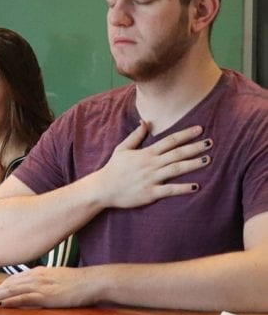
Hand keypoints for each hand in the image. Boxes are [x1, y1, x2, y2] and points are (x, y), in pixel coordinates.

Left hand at [0, 266, 93, 307]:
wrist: (92, 281)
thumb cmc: (77, 282)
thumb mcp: (56, 278)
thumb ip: (43, 281)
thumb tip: (34, 288)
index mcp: (38, 272)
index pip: (13, 279)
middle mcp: (36, 276)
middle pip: (8, 284)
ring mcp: (40, 285)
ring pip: (12, 290)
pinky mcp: (46, 295)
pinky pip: (24, 298)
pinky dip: (10, 300)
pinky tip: (1, 304)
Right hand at [96, 121, 211, 208]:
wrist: (102, 189)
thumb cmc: (113, 169)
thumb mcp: (122, 149)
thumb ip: (136, 136)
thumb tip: (146, 122)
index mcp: (146, 153)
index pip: (169, 141)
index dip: (185, 134)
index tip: (200, 129)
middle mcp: (151, 165)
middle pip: (177, 153)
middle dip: (195, 147)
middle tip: (211, 142)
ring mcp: (151, 179)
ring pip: (176, 169)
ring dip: (193, 164)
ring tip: (208, 159)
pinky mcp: (150, 193)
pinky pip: (170, 190)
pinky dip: (183, 188)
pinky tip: (196, 186)